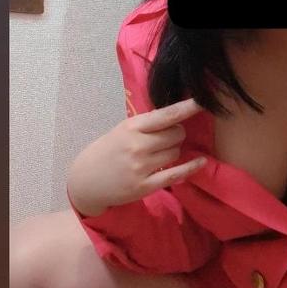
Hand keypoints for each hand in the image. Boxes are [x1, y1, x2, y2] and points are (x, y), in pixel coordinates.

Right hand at [67, 98, 207, 216]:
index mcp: (131, 127)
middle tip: (167, 137)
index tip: (202, 101)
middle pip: (177, 134)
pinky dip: (190, 167)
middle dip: (177, 134)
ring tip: (159, 153)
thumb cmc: (106, 151)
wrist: (84, 182)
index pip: (166, 115)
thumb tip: (177, 118)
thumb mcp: (121, 131)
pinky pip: (176, 174)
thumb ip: (146, 126)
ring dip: (174, 151)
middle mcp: (138, 146)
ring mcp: (141, 167)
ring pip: (176, 152)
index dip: (186, 108)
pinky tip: (201, 162)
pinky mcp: (145, 186)